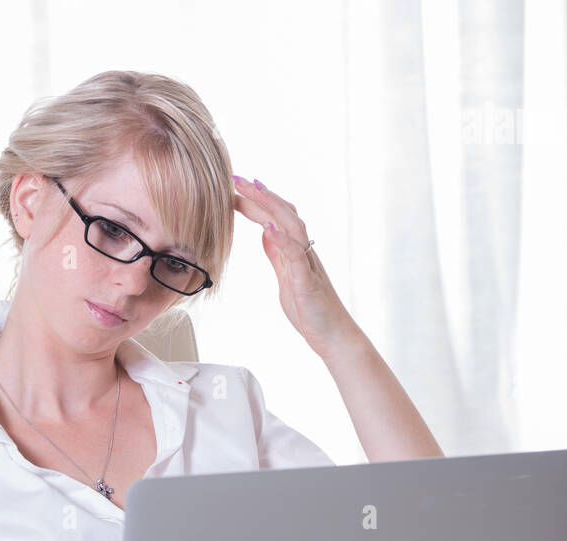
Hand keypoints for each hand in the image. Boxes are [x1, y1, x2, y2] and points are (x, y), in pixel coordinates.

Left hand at [231, 175, 358, 360]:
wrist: (333, 336)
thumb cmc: (312, 311)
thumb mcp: (286, 278)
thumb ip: (278, 256)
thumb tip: (266, 234)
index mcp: (294, 251)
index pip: (273, 218)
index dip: (254, 203)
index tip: (233, 189)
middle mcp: (303, 251)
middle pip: (282, 213)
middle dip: (259, 194)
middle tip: (236, 177)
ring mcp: (307, 264)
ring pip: (291, 225)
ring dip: (271, 205)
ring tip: (252, 189)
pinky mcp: (308, 281)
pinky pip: (295, 255)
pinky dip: (281, 238)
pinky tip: (267, 226)